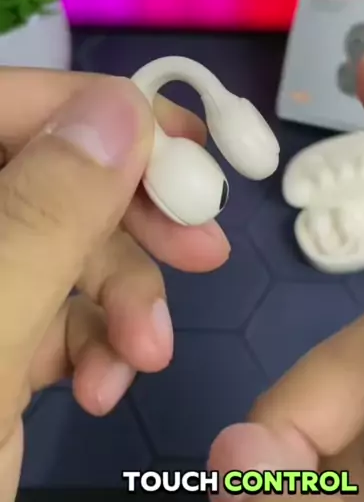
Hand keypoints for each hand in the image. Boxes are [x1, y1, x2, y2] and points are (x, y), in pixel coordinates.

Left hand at [0, 68, 229, 415]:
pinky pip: (70, 320)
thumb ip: (42, 216)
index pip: (5, 109)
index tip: (189, 147)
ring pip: (76, 257)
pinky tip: (105, 392)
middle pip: (55, 180)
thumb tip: (121, 111)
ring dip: (126, 304)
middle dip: (132, 223)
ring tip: (148, 356)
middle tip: (205, 249)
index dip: (98, 113)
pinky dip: (102, 350)